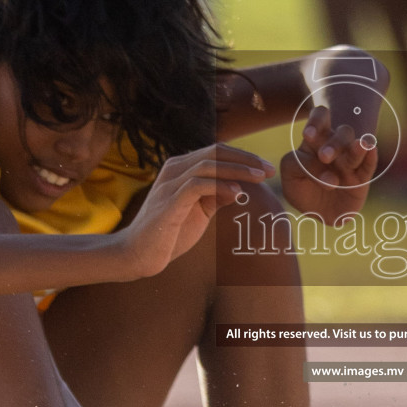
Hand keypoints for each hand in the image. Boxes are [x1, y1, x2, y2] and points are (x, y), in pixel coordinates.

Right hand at [121, 144, 274, 278]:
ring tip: (259, 178)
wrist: (138, 255)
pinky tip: (237, 193)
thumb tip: (240, 187)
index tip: (266, 167)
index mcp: (181, 168)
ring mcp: (169, 184)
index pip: (216, 151)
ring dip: (237, 169)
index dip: (244, 156)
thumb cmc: (169, 233)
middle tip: (268, 169)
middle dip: (245, 159)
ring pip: (208, 165)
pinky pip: (197, 185)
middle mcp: (174, 169)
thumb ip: (215, 196)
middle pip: (215, 152)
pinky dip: (219, 186)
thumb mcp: (199, 211)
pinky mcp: (168, 202)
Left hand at [280, 105, 377, 223]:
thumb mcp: (291, 178)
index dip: (316, 122)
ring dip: (355, 148)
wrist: (319, 213)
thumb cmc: (302, 190)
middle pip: (341, 133)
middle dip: (334, 143)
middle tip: (325, 157)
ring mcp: (349, 162)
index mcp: (316, 141)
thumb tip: (318, 166)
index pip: (320, 119)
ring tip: (360, 146)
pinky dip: (370, 157)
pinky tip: (371, 150)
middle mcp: (335, 147)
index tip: (308, 135)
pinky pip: (368, 165)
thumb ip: (296, 166)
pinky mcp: (362, 177)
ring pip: (355, 147)